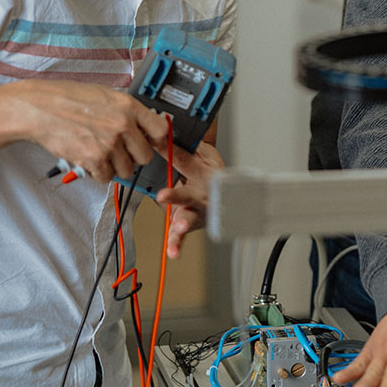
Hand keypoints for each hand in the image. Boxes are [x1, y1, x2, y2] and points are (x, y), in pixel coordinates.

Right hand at [8, 80, 169, 181]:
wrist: (39, 108)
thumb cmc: (68, 98)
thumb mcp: (105, 95)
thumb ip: (127, 111)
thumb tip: (145, 125)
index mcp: (129, 106)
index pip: (161, 130)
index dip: (156, 140)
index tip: (150, 143)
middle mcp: (123, 124)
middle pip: (145, 156)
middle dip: (133, 157)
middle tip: (119, 152)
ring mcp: (109, 143)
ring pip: (127, 170)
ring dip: (114, 167)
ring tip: (100, 154)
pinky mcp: (93, 159)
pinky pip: (106, 177)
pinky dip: (98, 173)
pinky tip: (89, 160)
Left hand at [156, 140, 224, 257]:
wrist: (231, 198)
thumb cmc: (214, 175)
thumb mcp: (206, 156)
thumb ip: (189, 148)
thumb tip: (166, 133)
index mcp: (204, 172)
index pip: (184, 160)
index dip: (169, 151)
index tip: (155, 142)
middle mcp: (201, 193)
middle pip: (188, 193)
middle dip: (176, 195)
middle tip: (163, 196)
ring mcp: (197, 211)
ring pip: (189, 217)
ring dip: (183, 223)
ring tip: (178, 227)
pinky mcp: (190, 225)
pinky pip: (183, 236)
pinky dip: (178, 245)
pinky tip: (173, 253)